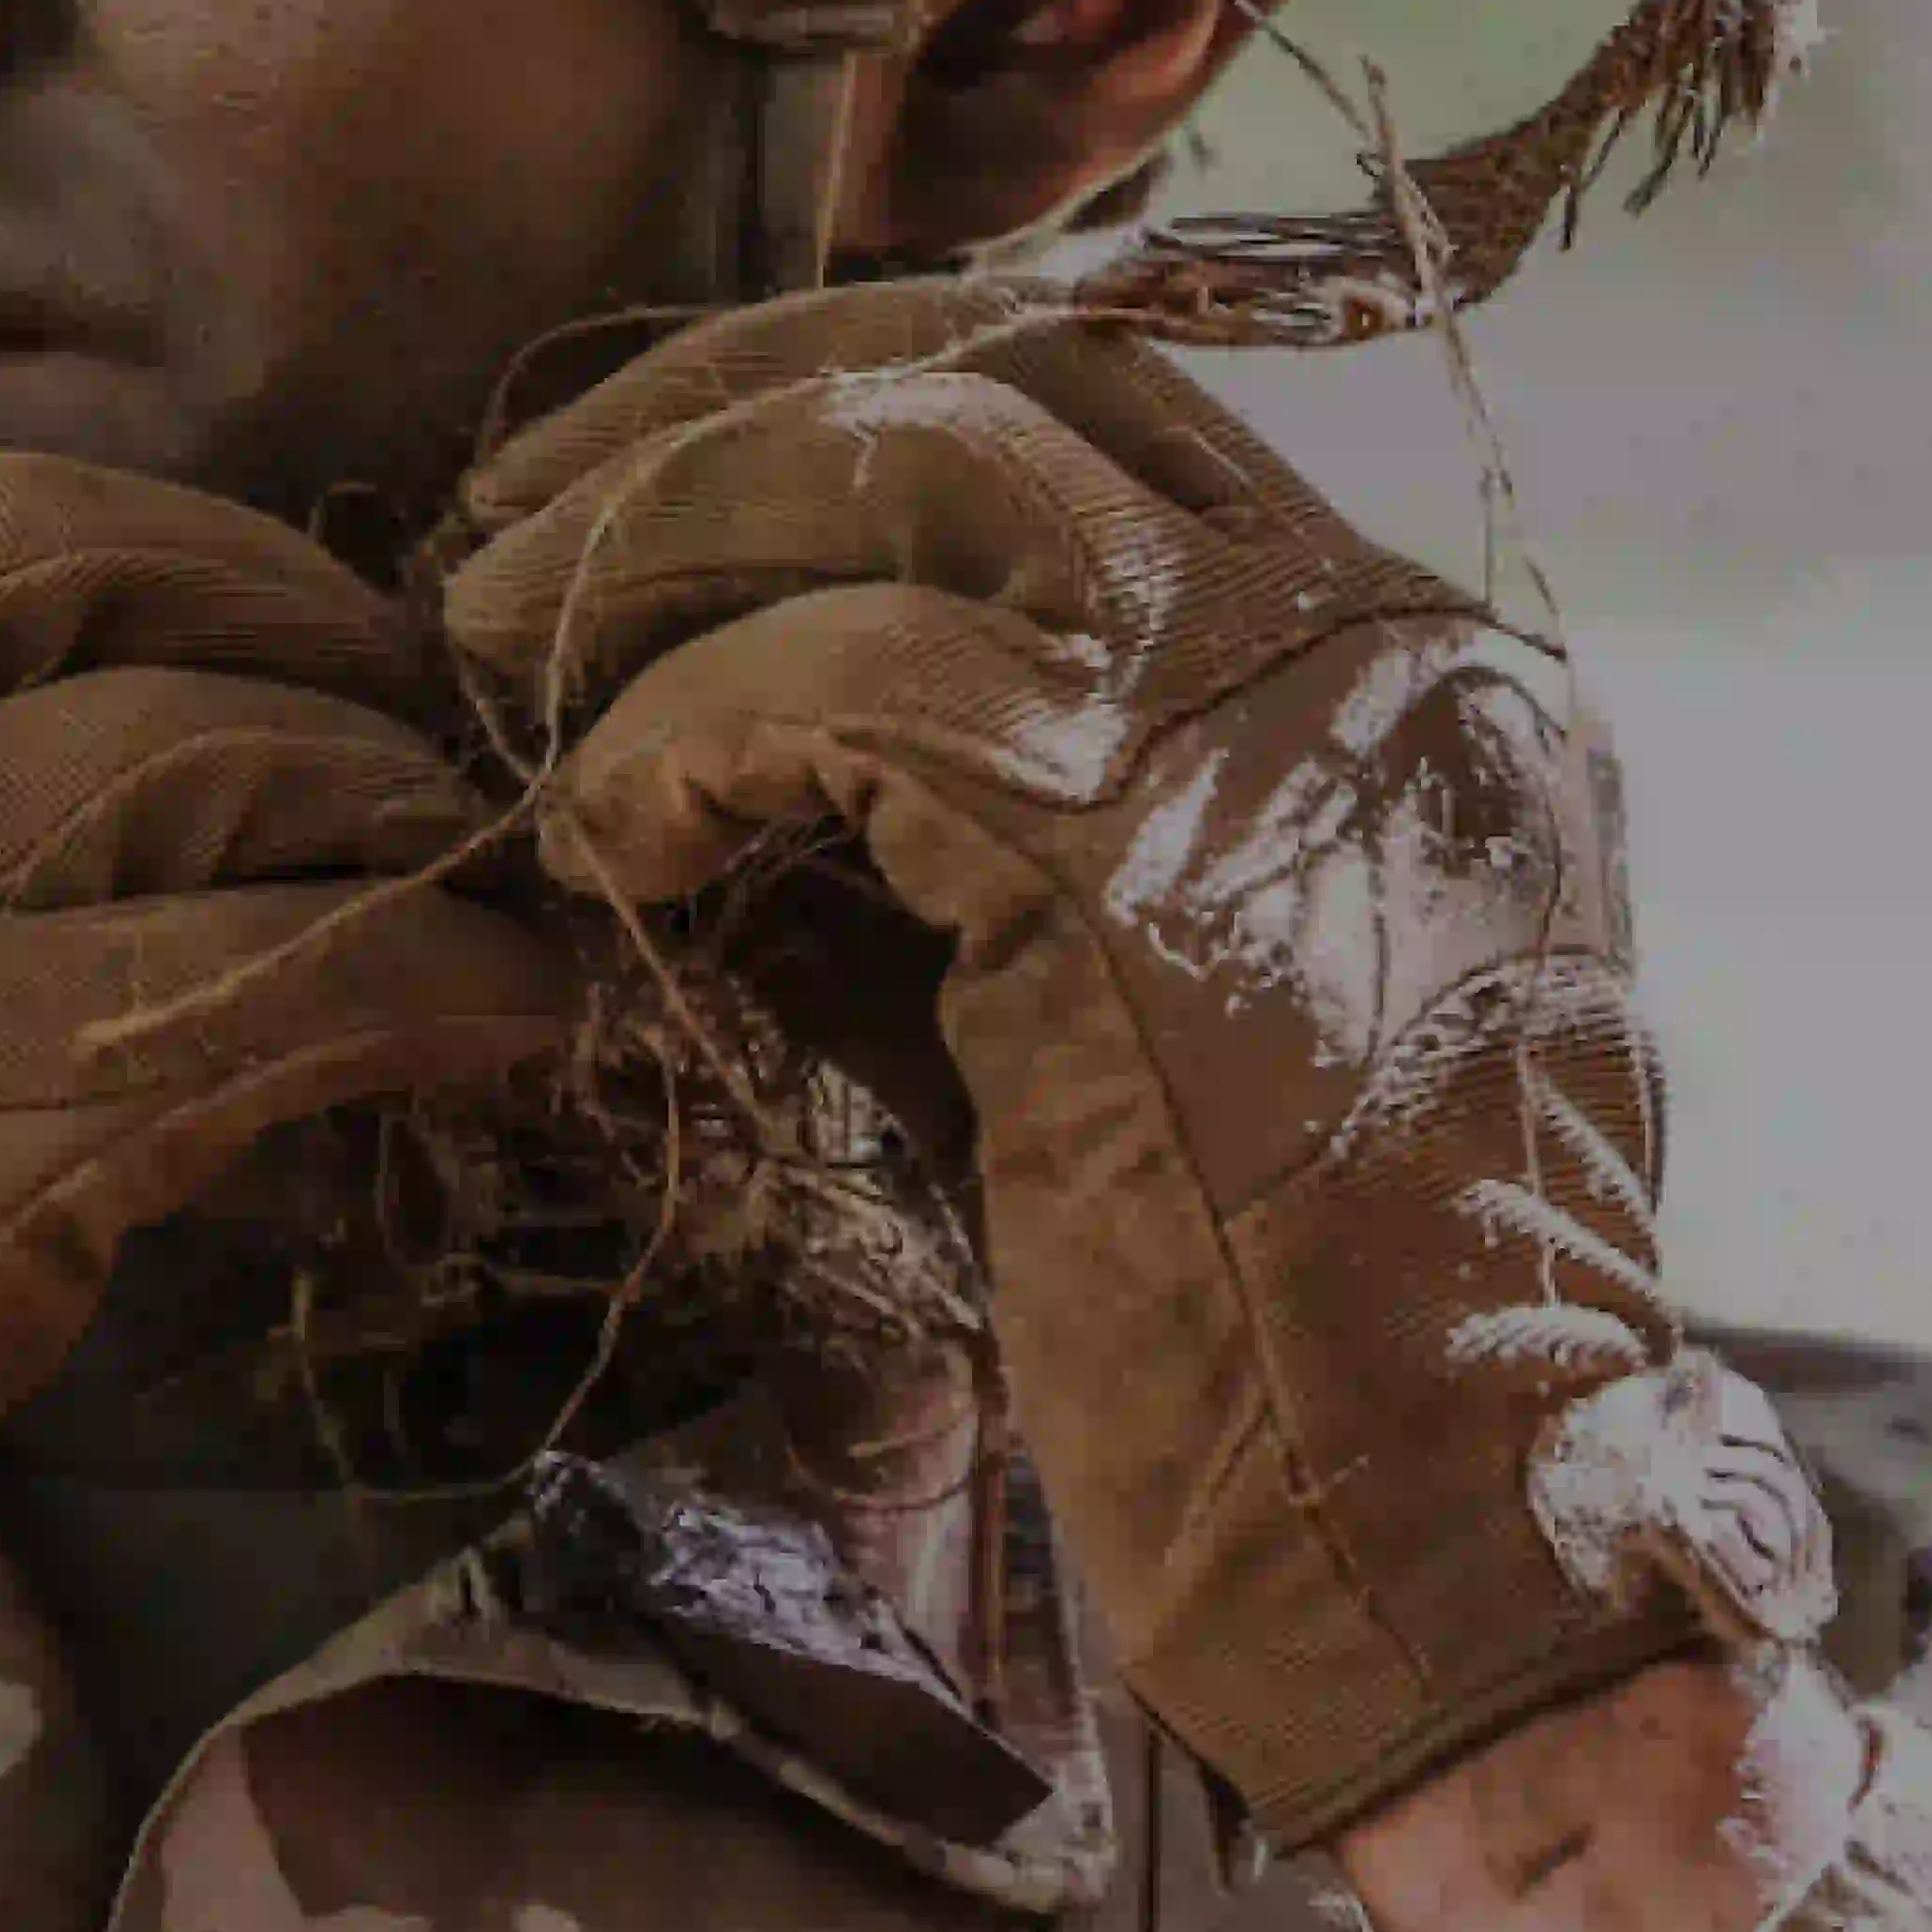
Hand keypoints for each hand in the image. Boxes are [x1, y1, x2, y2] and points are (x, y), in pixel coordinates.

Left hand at [440, 283, 1831, 1846]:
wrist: (1442, 1569)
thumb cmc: (1267, 1334)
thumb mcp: (1117, 993)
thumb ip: (966, 817)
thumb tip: (684, 702)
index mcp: (1398, 664)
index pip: (1086, 388)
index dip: (823, 388)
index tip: (623, 475)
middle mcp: (1374, 649)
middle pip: (988, 363)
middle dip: (700, 409)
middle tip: (497, 529)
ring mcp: (1282, 738)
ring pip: (906, 462)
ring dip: (644, 539)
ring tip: (489, 655)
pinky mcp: (1155, 872)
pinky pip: (848, 689)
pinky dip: (677, 734)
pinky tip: (605, 843)